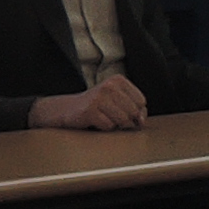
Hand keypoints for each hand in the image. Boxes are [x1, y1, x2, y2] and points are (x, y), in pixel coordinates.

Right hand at [32, 76, 149, 133]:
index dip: (136, 112)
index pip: (141, 101)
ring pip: (123, 120)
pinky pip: (109, 126)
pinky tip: (95, 121)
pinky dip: (104, 128)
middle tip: (111, 116)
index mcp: (118, 80)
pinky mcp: (89, 111)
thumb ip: (135, 109)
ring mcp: (99, 97)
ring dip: (115, 124)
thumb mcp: (117, 101)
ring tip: (104, 118)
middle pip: (133, 111)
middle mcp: (109, 86)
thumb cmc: (97, 107)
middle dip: (126, 120)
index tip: (123, 111)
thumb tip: (141, 121)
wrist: (66, 109)